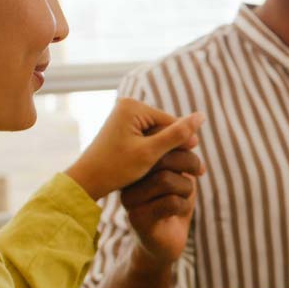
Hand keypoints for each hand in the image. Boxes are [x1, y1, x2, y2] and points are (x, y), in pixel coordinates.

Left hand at [65, 98, 205, 200]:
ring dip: (164, 151)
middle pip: (164, 127)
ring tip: (178, 173)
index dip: (184, 145)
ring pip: (157, 134)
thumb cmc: (116, 168)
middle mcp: (127, 106)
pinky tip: (158, 167)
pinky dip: (153, 152)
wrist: (86, 181)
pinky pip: (146, 137)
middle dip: (174, 148)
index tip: (198, 170)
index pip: (171, 122)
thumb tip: (202, 116)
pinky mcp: (122, 127)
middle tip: (195, 173)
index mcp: (133, 106)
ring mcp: (124, 116)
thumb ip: (177, 134)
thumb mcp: (151, 152)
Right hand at [121, 148, 204, 266]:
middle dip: (188, 162)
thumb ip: (180, 157)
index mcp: (135, 168)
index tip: (194, 158)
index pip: (154, 145)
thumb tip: (190, 131)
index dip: (179, 145)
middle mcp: (128, 182)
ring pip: (166, 180)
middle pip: (160, 159)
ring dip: (187, 187)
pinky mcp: (138, 219)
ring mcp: (130, 201)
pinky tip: (180, 211)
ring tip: (186, 196)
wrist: (163, 245)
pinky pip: (170, 202)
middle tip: (199, 172)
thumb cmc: (173, 207)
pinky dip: (184, 205)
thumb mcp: (179, 178)